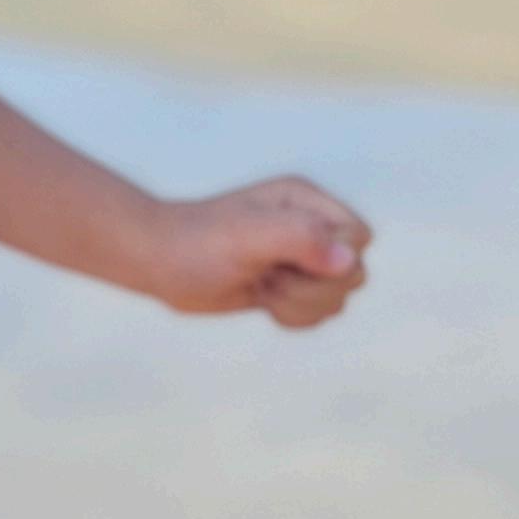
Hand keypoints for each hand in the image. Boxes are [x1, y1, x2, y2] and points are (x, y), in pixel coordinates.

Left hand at [144, 177, 372, 330]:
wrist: (158, 262)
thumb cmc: (198, 243)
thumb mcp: (249, 236)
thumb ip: (301, 239)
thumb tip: (348, 260)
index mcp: (307, 202)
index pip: (360, 237)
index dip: (334, 259)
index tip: (288, 260)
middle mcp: (310, 227)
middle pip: (355, 273)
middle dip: (312, 287)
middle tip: (267, 275)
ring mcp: (301, 258)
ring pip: (338, 298)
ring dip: (299, 304)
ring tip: (261, 286)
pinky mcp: (290, 286)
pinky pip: (319, 314)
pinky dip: (294, 317)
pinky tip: (261, 301)